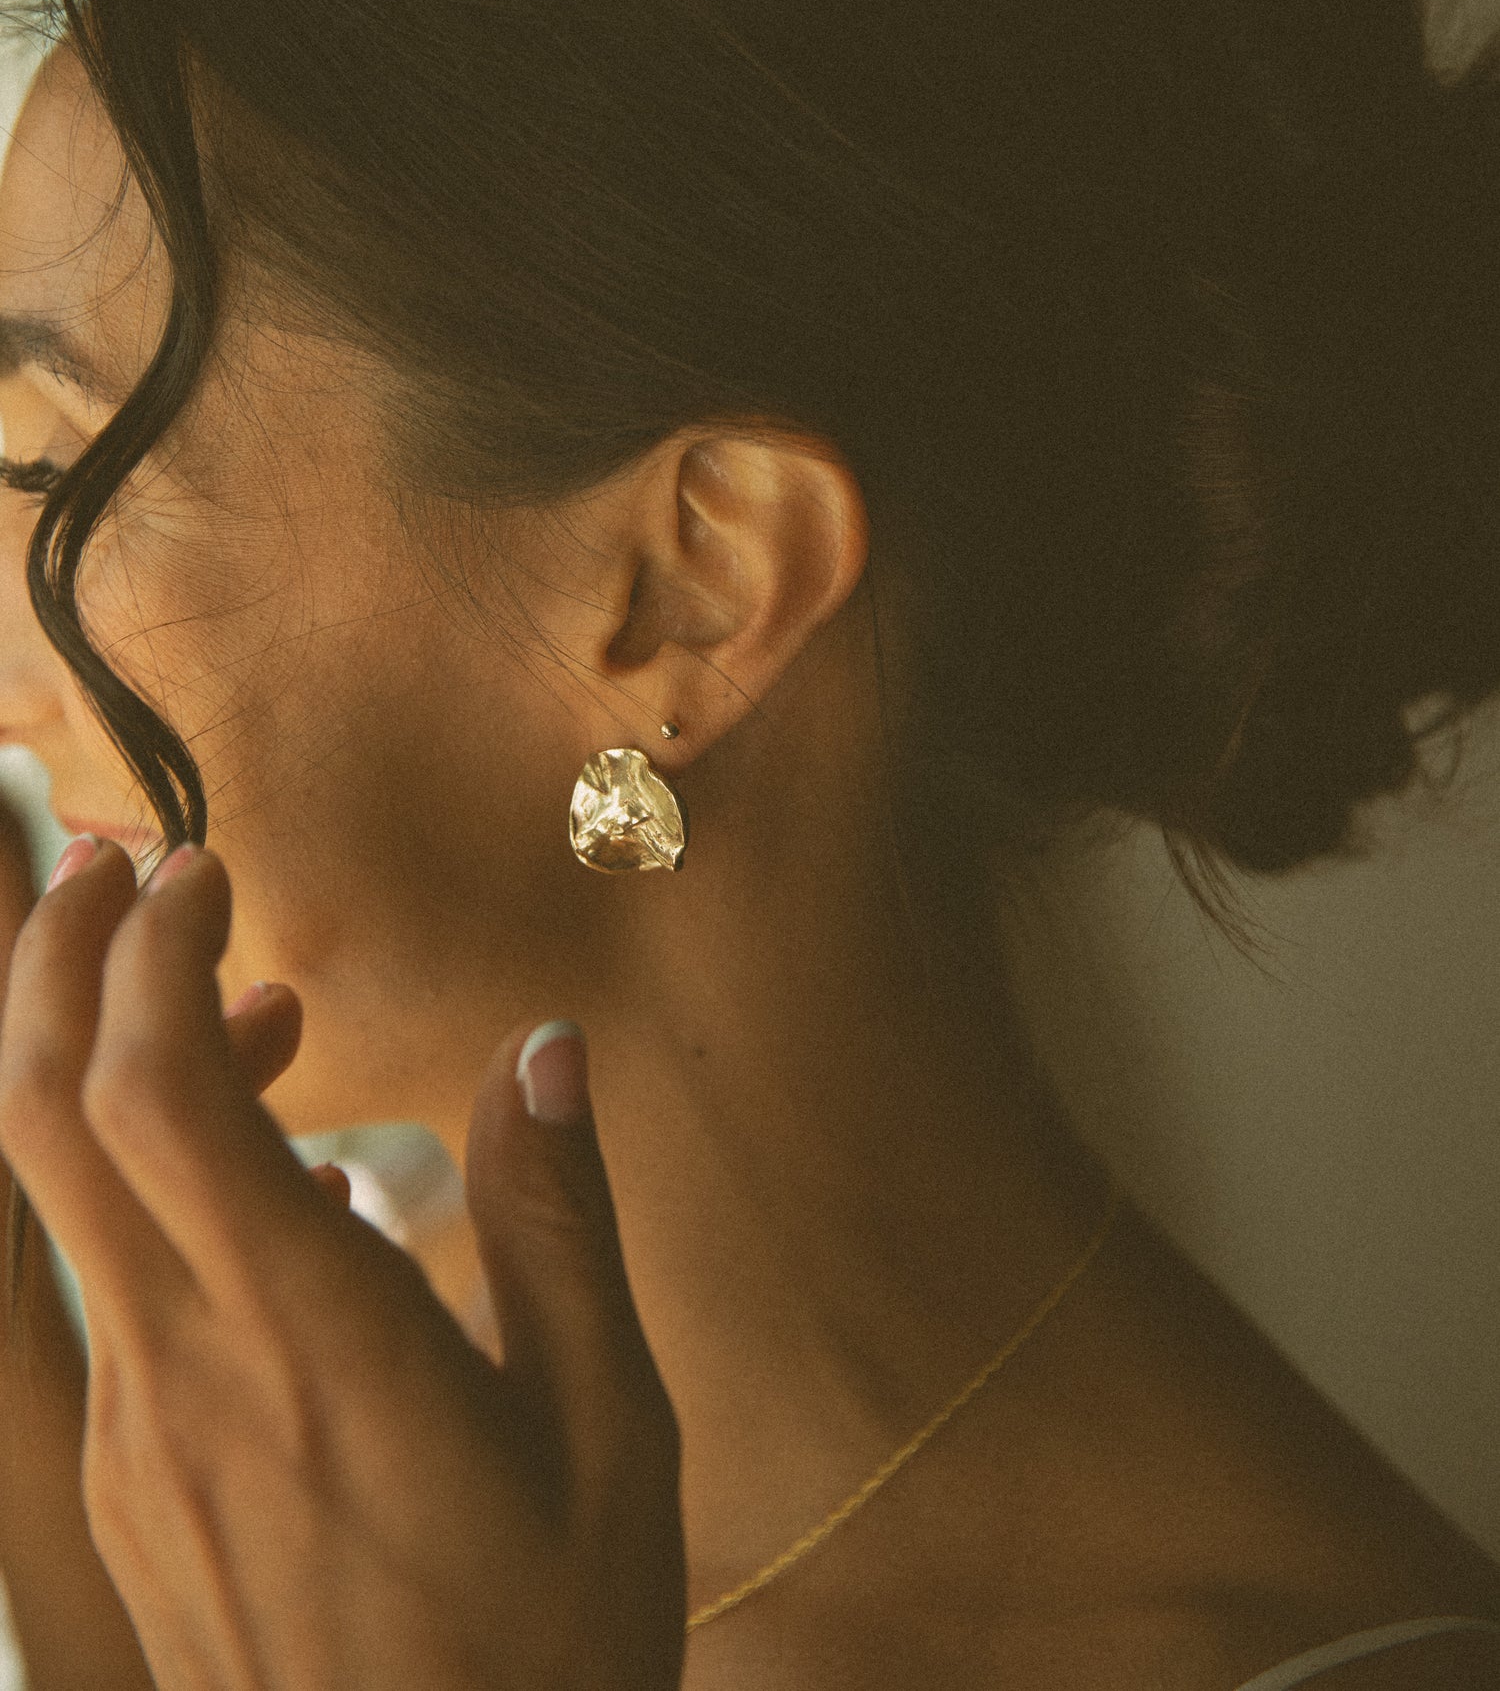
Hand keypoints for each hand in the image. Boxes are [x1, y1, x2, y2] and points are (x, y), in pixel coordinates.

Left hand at [0, 839, 685, 1690]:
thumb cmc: (542, 1648)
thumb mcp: (607, 1436)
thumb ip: (562, 1222)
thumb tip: (546, 1048)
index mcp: (306, 1343)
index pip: (154, 1097)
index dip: (156, 956)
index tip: (213, 870)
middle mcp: (182, 1374)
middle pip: (41, 1121)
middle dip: (57, 961)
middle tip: (124, 859)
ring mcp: (135, 1435)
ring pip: (59, 1196)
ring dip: (111, 1060)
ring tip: (257, 1003)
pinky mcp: (129, 1483)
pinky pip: (108, 1281)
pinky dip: (149, 1175)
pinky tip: (282, 1182)